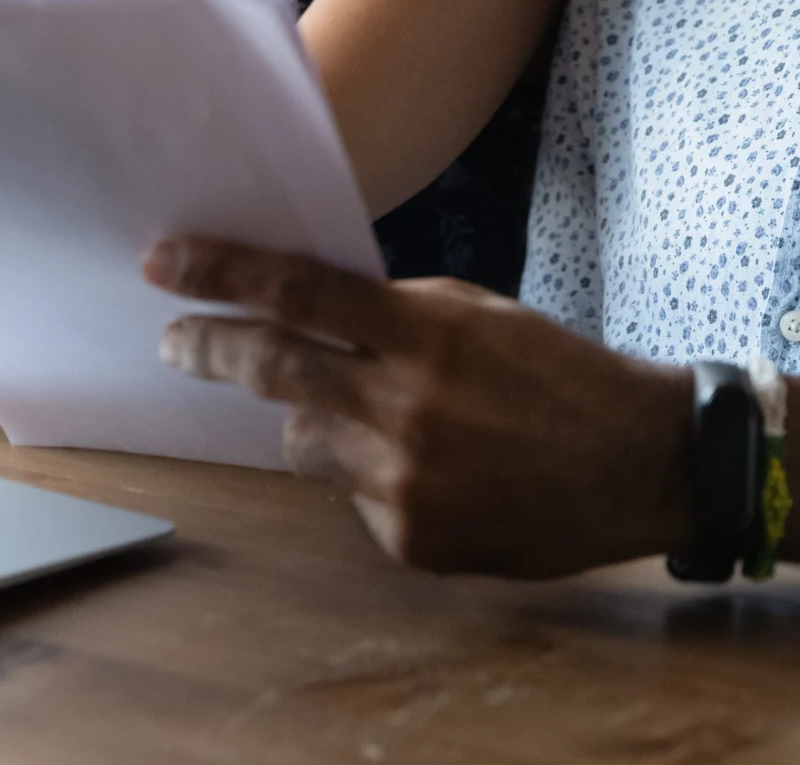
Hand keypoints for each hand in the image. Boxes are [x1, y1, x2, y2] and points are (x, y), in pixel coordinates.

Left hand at [145, 236, 691, 577]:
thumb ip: (392, 315)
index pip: (298, 293)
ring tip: (379, 417)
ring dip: (317, 421)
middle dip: (209, 349)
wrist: (637, 463)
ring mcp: (404, 481)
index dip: (221, 275)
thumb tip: (303, 312)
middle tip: (175, 342)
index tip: (162, 262)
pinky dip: (376, 478)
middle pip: (272, 370)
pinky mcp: (411, 537)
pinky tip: (441, 471)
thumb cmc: (559, 374)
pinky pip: (355, 498)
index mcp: (426, 334)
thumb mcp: (479, 315)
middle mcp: (404, 408)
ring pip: (305, 442)